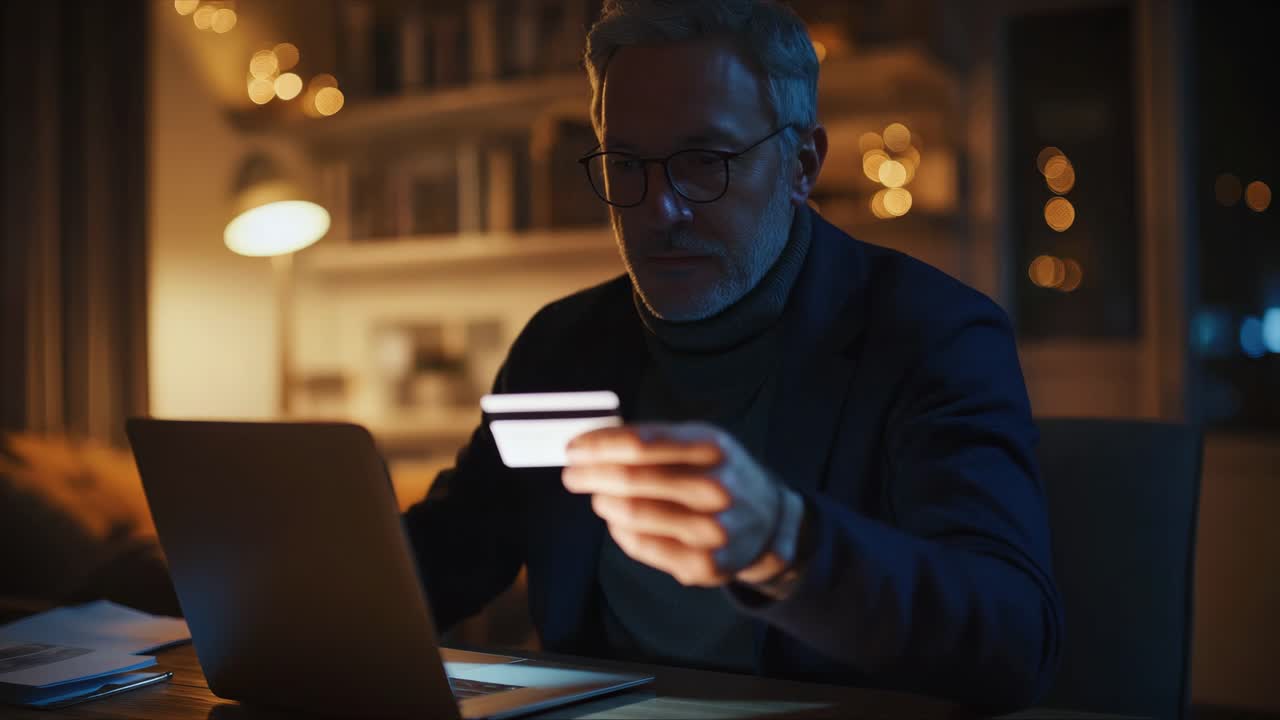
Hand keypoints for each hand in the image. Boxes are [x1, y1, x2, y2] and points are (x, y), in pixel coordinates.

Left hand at [562, 422, 799, 587]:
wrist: (769, 523)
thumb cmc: (720, 473)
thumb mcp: (700, 441)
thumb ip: (651, 439)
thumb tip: (591, 442)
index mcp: (712, 448)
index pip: (640, 444)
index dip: (598, 446)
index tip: (572, 448)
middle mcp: (716, 489)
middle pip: (630, 480)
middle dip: (589, 475)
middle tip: (572, 475)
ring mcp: (711, 531)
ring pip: (630, 515)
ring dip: (603, 503)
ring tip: (599, 497)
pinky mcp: (703, 565)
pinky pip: (639, 546)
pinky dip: (619, 531)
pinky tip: (621, 522)